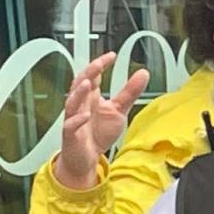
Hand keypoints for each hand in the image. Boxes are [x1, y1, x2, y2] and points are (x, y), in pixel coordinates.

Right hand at [54, 53, 148, 189]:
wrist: (87, 158)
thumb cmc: (98, 133)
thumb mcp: (119, 110)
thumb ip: (130, 92)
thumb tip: (143, 73)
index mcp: (91, 97)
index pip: (93, 75)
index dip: (99, 65)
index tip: (111, 55)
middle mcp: (80, 105)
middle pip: (80, 84)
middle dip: (88, 73)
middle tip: (98, 64)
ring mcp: (74, 119)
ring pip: (72, 102)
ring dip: (79, 93)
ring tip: (88, 83)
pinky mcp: (71, 135)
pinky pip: (70, 125)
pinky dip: (77, 120)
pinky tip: (84, 115)